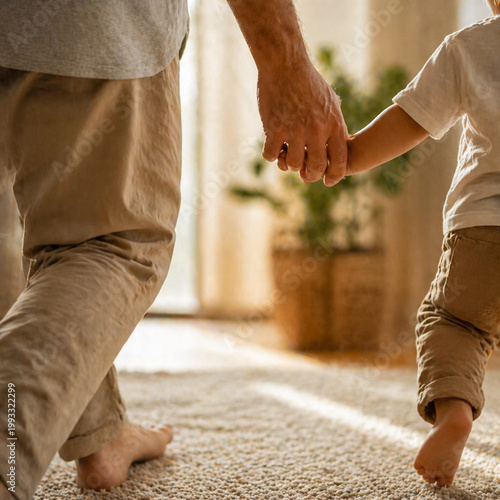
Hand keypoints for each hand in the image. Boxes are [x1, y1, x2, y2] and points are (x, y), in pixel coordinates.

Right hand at [258, 60, 347, 185]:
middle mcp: (316, 130)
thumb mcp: (330, 101)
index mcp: (334, 124)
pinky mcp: (274, 127)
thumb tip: (341, 142)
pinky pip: (270, 155)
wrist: (285, 64)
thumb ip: (335, 124)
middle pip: (314, 168)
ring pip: (291, 164)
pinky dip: (270, 155)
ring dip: (287, 164)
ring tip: (285, 155)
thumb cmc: (308, 82)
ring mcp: (294, 129)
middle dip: (308, 175)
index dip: (334, 176)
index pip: (339, 161)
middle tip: (303, 173)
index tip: (328, 181)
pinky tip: (271, 146)